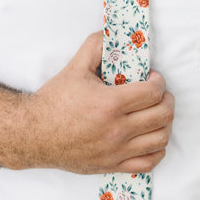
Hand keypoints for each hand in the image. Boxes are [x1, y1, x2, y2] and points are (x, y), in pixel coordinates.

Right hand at [22, 32, 174, 173]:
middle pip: (163, 115)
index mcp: (110, 104)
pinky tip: (150, 137)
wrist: (34, 133)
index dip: (158, 81)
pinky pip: (148, 163)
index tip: (151, 78)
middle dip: (166, 99)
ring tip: (155, 113)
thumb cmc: (55, 101)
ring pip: (160, 139)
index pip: (153, 92)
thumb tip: (114, 33)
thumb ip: (97, 45)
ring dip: (164, 123)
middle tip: (158, 93)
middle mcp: (117, 130)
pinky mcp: (112, 165)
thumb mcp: (75, 66)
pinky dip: (157, 150)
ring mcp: (116, 151)